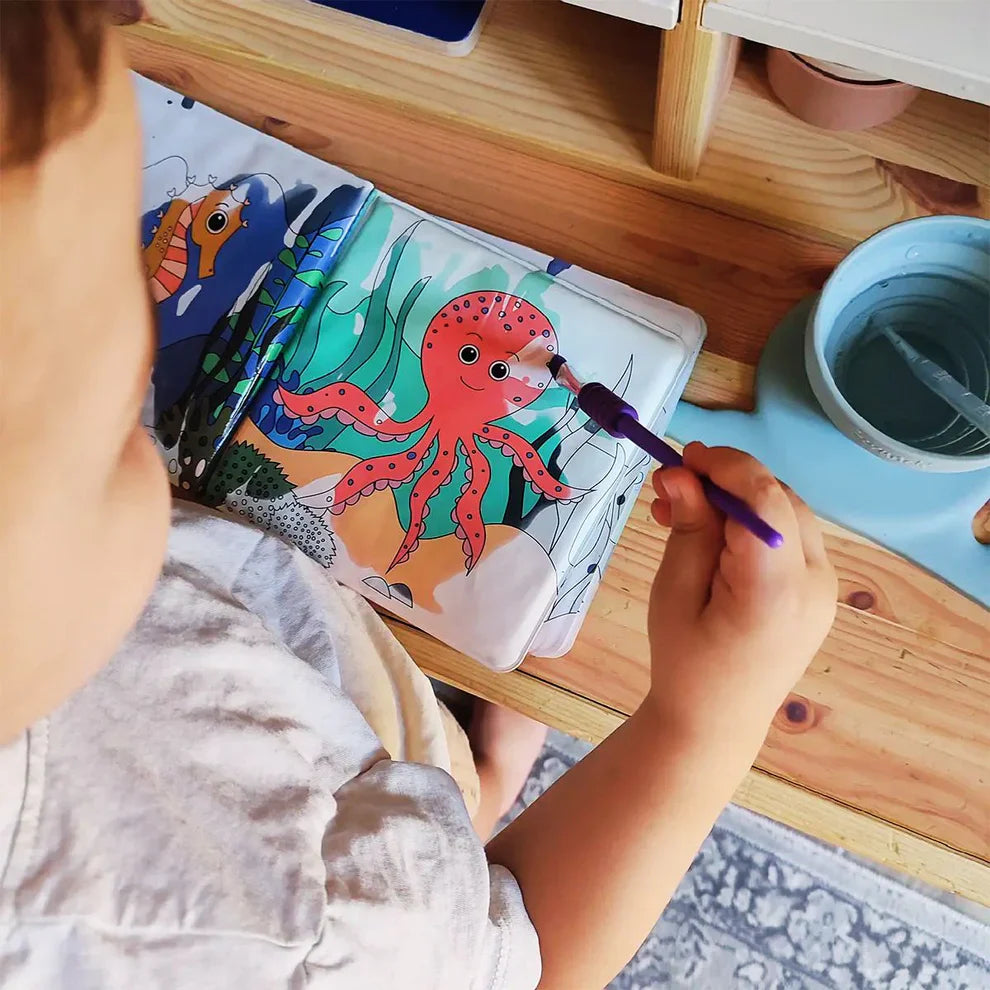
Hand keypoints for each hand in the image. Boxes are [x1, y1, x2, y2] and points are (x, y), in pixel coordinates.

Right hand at [645, 443, 836, 742]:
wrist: (717, 722)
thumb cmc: (685, 663)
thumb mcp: (675, 593)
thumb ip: (688, 529)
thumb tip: (681, 474)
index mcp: (776, 588)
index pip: (764, 498)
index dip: (725, 466)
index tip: (681, 457)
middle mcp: (815, 582)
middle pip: (780, 498)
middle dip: (727, 479)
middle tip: (671, 485)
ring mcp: (824, 587)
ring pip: (787, 511)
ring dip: (738, 498)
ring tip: (682, 510)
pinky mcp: (819, 591)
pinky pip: (790, 536)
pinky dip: (753, 522)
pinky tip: (713, 531)